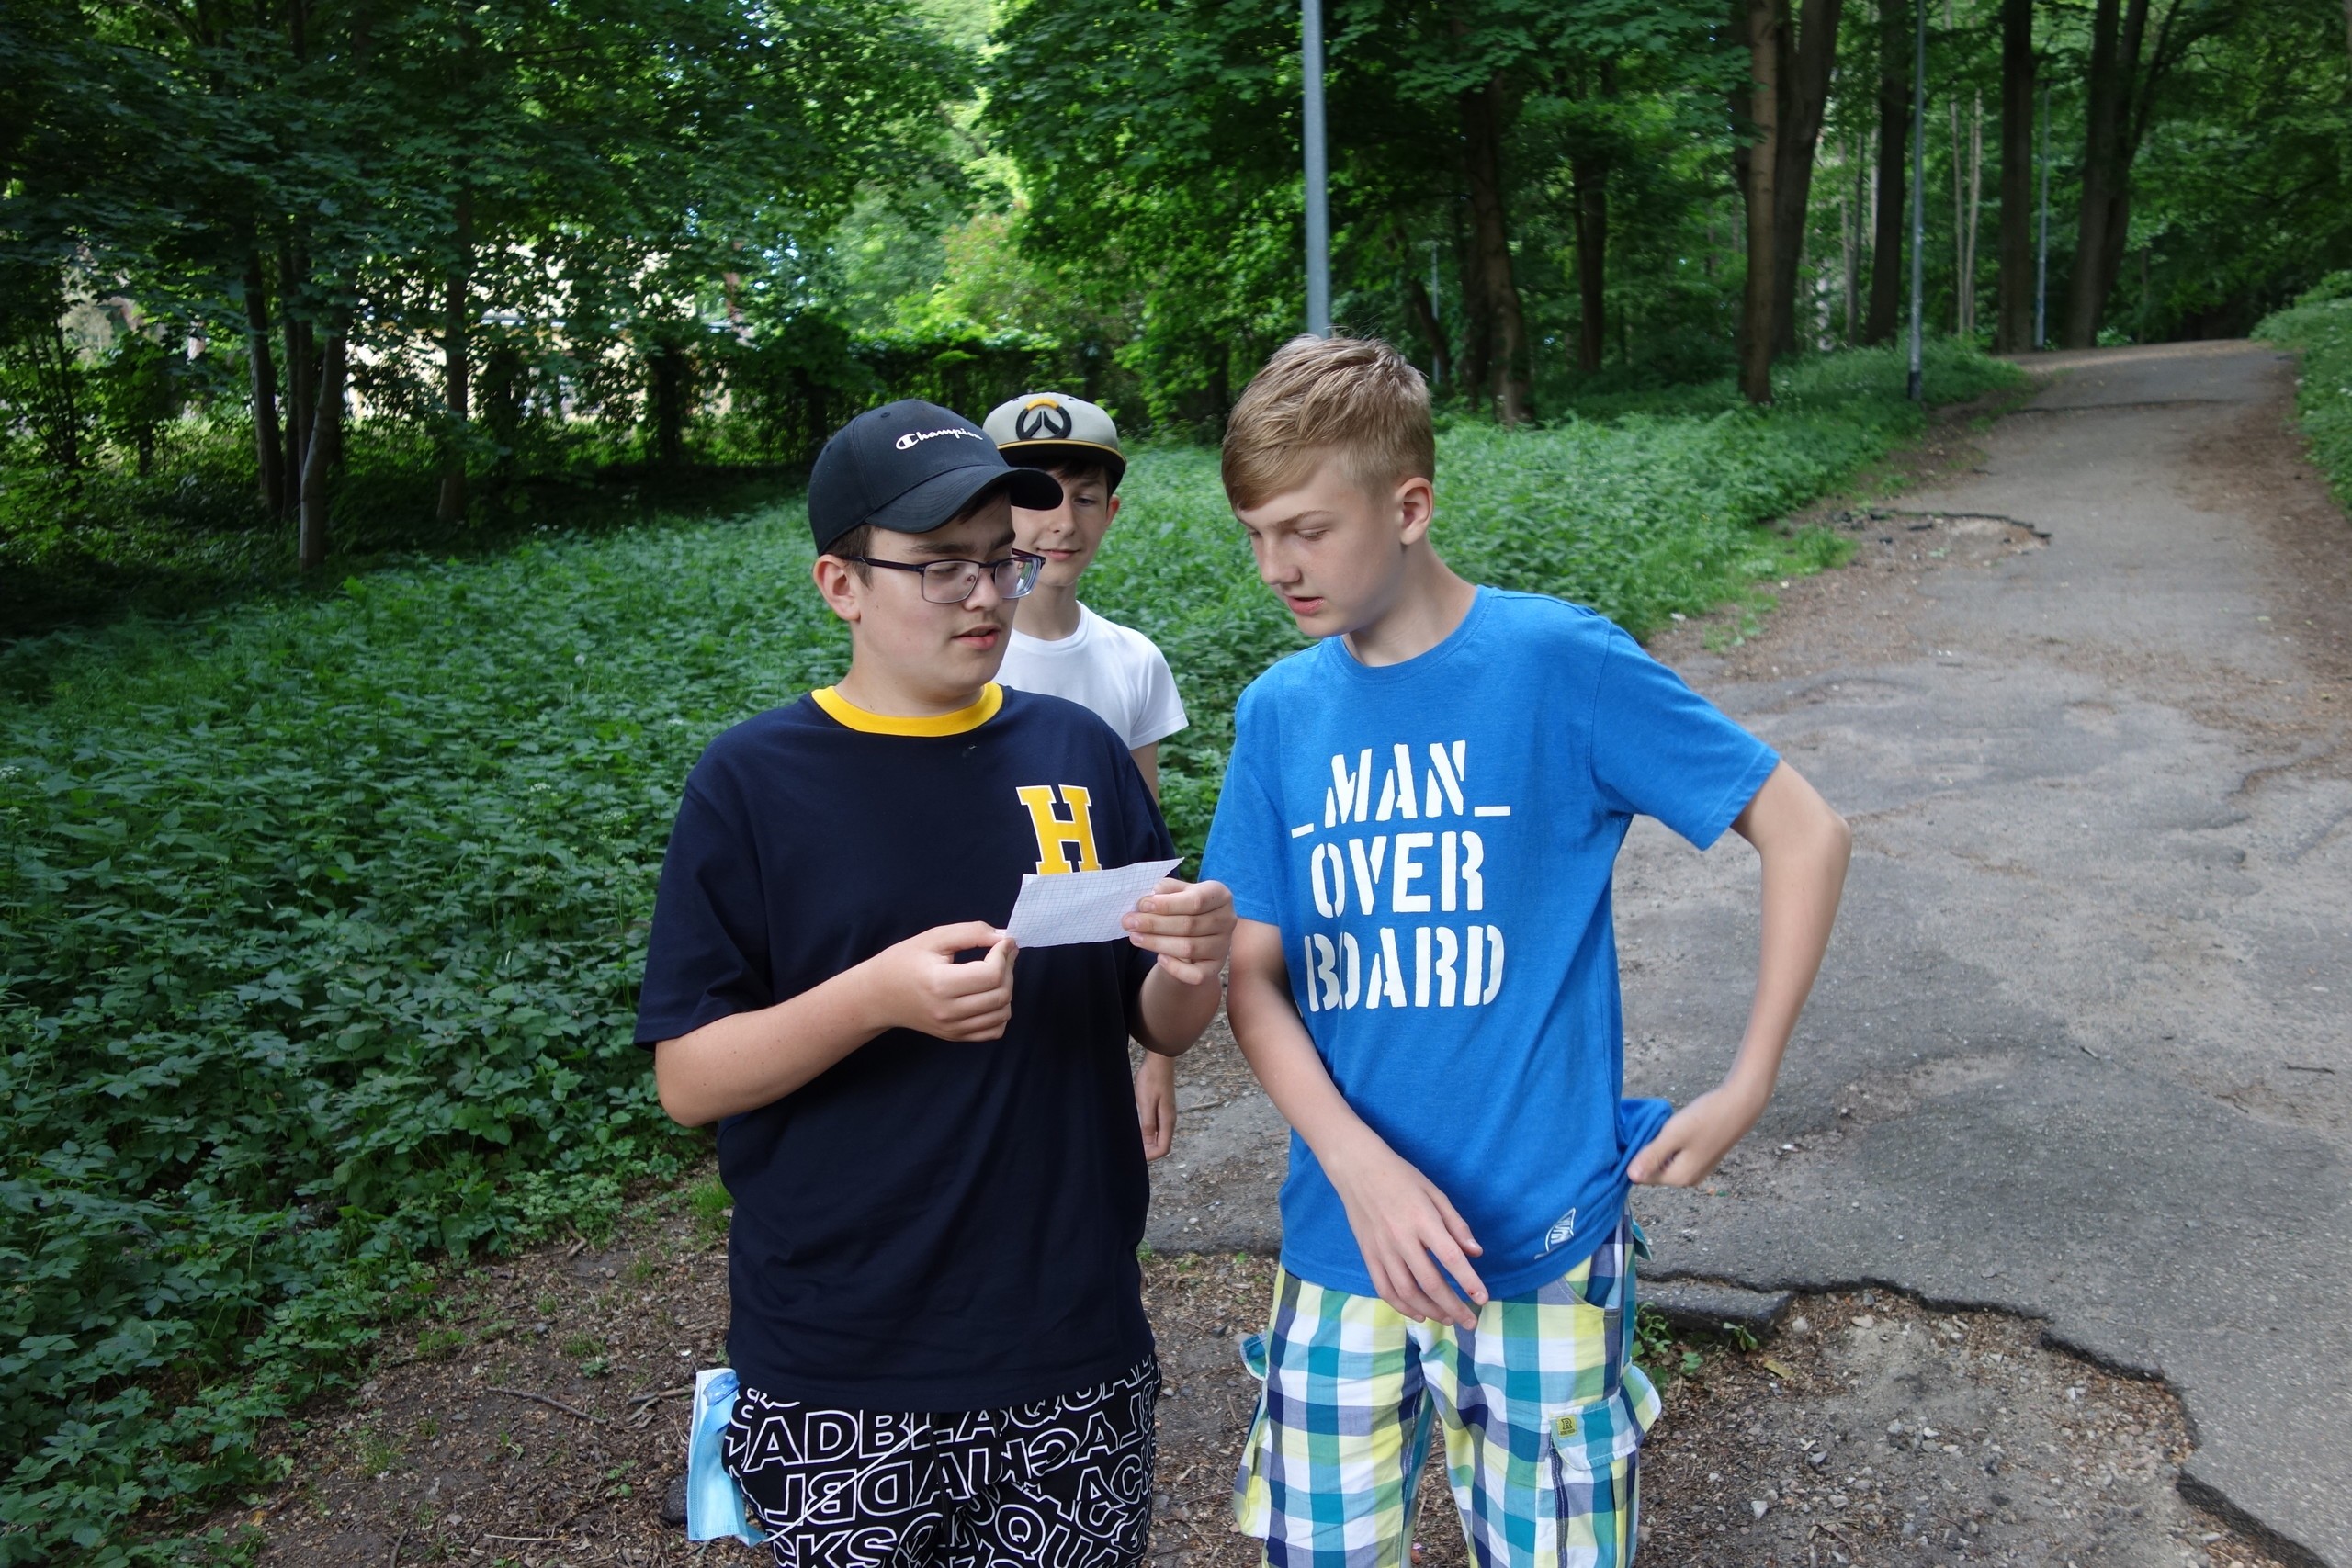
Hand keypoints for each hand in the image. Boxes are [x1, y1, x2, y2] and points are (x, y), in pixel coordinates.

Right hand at [864, 922, 1018, 1041]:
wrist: (879, 995)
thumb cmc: (904, 961)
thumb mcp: (934, 937)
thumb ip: (971, 933)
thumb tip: (1004, 938)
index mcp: (940, 983)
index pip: (992, 975)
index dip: (1004, 954)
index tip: (1002, 942)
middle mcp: (948, 1011)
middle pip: (1001, 994)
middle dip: (1008, 969)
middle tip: (1001, 953)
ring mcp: (952, 1028)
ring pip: (1002, 1013)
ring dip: (1007, 990)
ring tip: (994, 973)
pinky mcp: (955, 1036)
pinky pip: (995, 1031)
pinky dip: (1000, 1012)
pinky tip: (988, 995)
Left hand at [1122, 878, 1233, 984]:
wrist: (1194, 934)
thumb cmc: (1183, 907)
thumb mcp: (1176, 892)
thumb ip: (1164, 890)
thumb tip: (1150, 897)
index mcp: (1220, 895)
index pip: (1195, 900)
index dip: (1167, 904)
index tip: (1142, 905)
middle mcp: (1227, 920)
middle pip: (1189, 925)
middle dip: (1154, 924)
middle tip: (1128, 922)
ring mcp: (1223, 946)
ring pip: (1188, 948)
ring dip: (1157, 943)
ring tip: (1134, 937)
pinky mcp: (1215, 968)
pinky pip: (1196, 974)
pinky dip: (1176, 968)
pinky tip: (1159, 958)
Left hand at [1134, 1052, 1176, 1160]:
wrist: (1159, 1061)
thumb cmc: (1151, 1080)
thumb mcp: (1146, 1103)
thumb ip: (1148, 1125)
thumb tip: (1148, 1145)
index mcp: (1167, 1121)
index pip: (1163, 1149)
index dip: (1151, 1156)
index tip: (1136, 1157)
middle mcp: (1170, 1120)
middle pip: (1162, 1144)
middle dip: (1149, 1152)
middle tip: (1131, 1151)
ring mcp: (1167, 1114)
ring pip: (1160, 1136)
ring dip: (1148, 1142)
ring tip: (1132, 1142)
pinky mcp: (1162, 1108)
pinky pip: (1157, 1127)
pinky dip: (1148, 1133)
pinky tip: (1137, 1130)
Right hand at [1324, 1134, 1486, 1328]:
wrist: (1357, 1168)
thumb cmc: (1401, 1177)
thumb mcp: (1435, 1193)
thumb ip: (1456, 1224)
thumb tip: (1475, 1253)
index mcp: (1422, 1219)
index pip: (1450, 1257)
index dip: (1468, 1281)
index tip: (1483, 1299)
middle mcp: (1401, 1238)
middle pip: (1429, 1281)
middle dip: (1453, 1306)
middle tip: (1469, 1321)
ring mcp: (1382, 1249)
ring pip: (1407, 1291)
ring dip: (1430, 1310)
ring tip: (1448, 1319)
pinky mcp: (1367, 1255)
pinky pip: (1384, 1288)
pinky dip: (1402, 1306)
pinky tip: (1419, 1313)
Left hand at [1628, 1081, 1767, 1186]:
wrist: (1739, 1105)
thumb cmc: (1706, 1118)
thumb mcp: (1674, 1134)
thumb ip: (1652, 1156)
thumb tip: (1629, 1176)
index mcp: (1679, 1178)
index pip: (1641, 1176)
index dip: (1634, 1158)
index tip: (1634, 1137)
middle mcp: (1687, 1180)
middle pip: (1653, 1170)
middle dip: (1646, 1152)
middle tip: (1648, 1128)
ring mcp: (1696, 1170)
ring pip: (1664, 1161)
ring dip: (1658, 1146)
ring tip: (1660, 1126)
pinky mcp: (1701, 1158)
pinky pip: (1675, 1155)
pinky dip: (1670, 1143)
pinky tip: (1673, 1128)